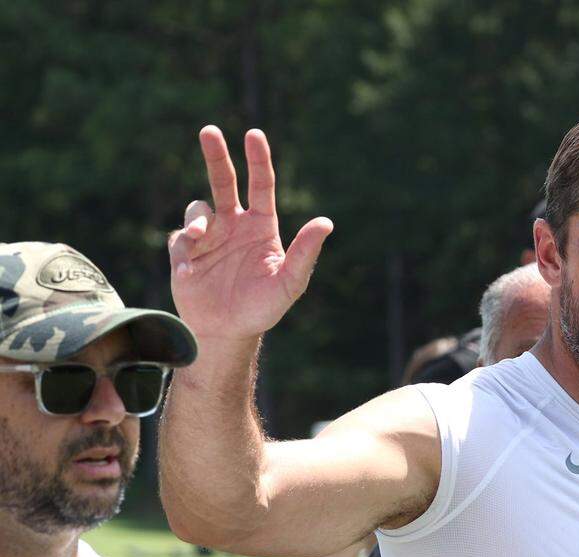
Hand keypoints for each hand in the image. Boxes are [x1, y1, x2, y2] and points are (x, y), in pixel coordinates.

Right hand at [168, 126, 332, 339]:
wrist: (228, 332)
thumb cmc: (263, 308)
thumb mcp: (289, 282)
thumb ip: (305, 253)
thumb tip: (326, 222)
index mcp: (260, 227)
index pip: (260, 185)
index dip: (258, 160)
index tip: (254, 135)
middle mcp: (233, 225)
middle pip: (223, 181)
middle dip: (216, 155)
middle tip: (209, 131)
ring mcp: (208, 236)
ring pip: (198, 208)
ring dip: (197, 217)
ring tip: (198, 236)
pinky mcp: (184, 252)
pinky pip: (180, 237)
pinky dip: (184, 245)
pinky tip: (189, 267)